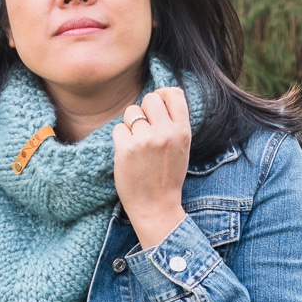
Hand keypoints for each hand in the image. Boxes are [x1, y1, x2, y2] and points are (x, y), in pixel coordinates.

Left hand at [112, 87, 190, 248]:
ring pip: (131, 113)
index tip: (156, 106)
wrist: (156, 207)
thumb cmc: (167, 177)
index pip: (173, 93)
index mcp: (183, 131)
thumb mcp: (181, 148)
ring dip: (130, 126)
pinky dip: (120, 140)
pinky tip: (127, 154)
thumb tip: (160, 95)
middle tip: (144, 130)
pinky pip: (118, 129)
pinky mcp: (126, 148)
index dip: (162, 95)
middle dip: (144, 110)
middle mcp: (166, 133)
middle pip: (149, 99)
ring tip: (137, 146)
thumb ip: (174, 124)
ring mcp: (146, 140)